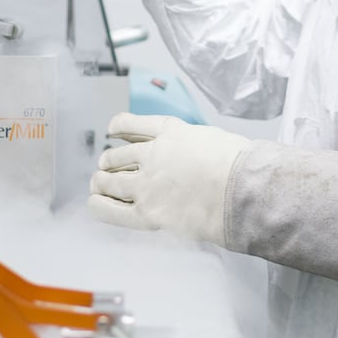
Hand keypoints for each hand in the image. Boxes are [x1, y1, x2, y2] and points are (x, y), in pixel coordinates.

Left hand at [88, 113, 249, 245]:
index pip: (132, 125)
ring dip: (101, 182)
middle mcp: (153, 154)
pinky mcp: (147, 212)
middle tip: (107, 168)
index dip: (118, 127)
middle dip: (109, 162)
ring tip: (99, 185)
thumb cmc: (240, 166)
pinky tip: (94, 202)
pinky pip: (111, 209)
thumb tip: (195, 156)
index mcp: (171, 131)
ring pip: (109, 181)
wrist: (242, 190)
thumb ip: (195, 144)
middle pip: (117, 156)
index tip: (112, 130)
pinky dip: (99, 205)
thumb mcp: (214, 138)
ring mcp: (147, 184)